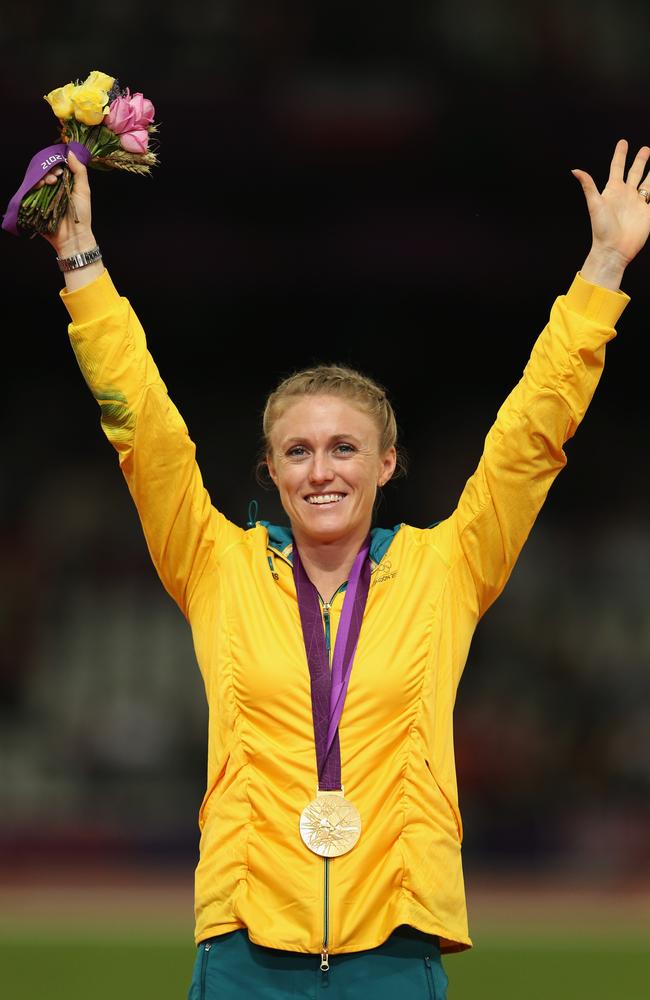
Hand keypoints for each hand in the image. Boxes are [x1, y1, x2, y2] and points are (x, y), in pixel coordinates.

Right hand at [36, 149, 95, 256]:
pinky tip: (40, 186)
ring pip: (38, 179)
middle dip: (50, 171)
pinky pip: (30, 190)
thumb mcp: (84, 190)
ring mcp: (44, 196)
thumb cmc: (81, 215)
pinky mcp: (36, 204)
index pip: (57, 168)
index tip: (62, 170)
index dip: (57, 165)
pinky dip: (34, 185)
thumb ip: (79, 171)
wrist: (73, 236)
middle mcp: (54, 189)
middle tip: (56, 178)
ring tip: (50, 183)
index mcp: (65, 184)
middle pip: (46, 172)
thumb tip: (70, 152)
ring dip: (43, 178)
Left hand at [573, 139, 649, 288]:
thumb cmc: (601, 229)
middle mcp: (626, 194)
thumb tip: (575, 170)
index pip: (617, 167)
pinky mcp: (647, 212)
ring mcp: (637, 203)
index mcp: (613, 190)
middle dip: (639, 160)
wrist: (614, 249)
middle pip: (634, 172)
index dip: (620, 154)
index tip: (623, 142)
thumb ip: (588, 186)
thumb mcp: (594, 204)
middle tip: (645, 148)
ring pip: (647, 182)